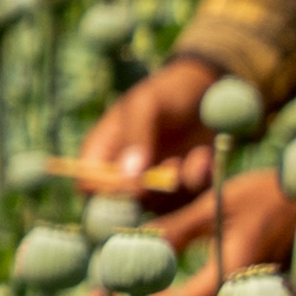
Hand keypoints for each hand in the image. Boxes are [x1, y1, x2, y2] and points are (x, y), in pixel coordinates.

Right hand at [74, 59, 221, 205]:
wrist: (206, 90)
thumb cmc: (167, 92)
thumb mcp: (147, 104)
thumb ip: (136, 137)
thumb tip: (128, 175)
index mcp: (102, 151)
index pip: (89, 185)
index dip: (108, 191)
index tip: (137, 184)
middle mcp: (123, 172)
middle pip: (123, 203)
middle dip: (152, 192)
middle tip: (173, 167)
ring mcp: (151, 182)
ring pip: (158, 206)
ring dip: (178, 186)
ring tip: (193, 157)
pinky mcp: (180, 187)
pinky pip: (186, 200)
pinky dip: (198, 182)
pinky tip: (204, 157)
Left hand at [143, 166, 295, 295]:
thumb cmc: (263, 193)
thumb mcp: (213, 205)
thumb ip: (177, 229)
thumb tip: (138, 244)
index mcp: (233, 270)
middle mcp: (241, 286)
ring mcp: (247, 285)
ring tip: (124, 291)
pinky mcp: (248, 279)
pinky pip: (211, 292)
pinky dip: (183, 291)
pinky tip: (160, 282)